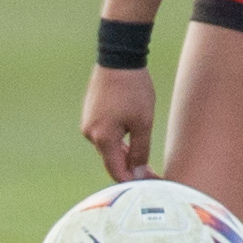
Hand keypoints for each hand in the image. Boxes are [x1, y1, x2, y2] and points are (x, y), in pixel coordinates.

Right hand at [78, 63, 152, 179]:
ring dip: (126, 153)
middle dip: (132, 168)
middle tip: (154, 172)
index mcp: (102, 138)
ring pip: (108, 147)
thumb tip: (138, 175)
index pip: (116, 172)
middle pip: (112, 160)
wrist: (118, 58)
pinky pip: (104, 134)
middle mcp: (90, 133)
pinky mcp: (90, 113)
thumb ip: (140, 152)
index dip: (134, 182)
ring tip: (146, 155)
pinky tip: (133, 136)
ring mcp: (88, 122)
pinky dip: (118, 140)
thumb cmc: (134, 90)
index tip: (152, 185)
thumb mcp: (143, 123)